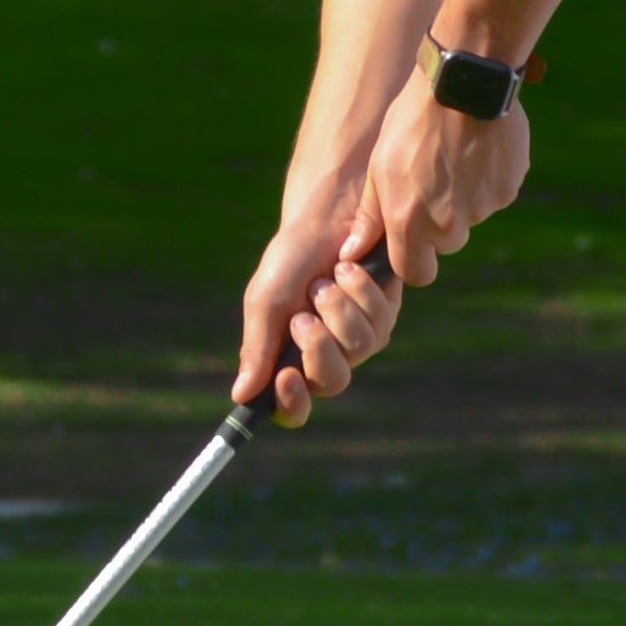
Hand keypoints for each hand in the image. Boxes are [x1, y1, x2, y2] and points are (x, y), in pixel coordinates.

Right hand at [233, 191, 413, 427]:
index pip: (293, 407)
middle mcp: (328, 356)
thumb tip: (241, 395)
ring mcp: (360, 338)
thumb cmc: (289, 261)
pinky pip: (378, 319)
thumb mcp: (265, 302)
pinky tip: (347, 268)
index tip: (287, 378)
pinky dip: (358, 291)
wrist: (323, 218)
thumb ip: (257, 348)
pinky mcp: (385, 314)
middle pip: (332, 382)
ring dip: (337, 309)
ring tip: (323, 281)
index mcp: (291, 360)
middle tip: (303, 317)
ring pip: (358, 347)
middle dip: (318, 347)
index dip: (291, 404)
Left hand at [359, 79, 529, 285]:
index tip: (411, 239)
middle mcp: (449, 224)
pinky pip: (494, 195)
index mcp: (410, 222)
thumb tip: (352, 252)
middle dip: (438, 222)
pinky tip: (476, 148)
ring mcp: (482, 208)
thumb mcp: (379, 166)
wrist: (462, 82)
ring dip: (463, 198)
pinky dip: (486, 180)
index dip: (413, 259)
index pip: (416, 273)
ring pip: (471, 216)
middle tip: (431, 178)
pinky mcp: (508, 189)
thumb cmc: (410, 121)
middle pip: (446, 243)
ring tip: (453, 155)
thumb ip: (370, 216)